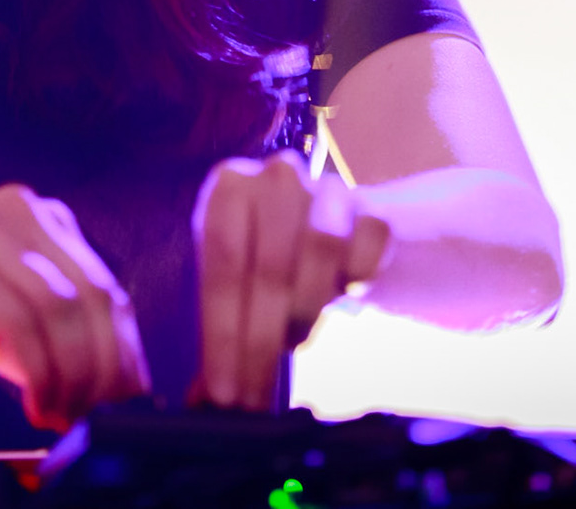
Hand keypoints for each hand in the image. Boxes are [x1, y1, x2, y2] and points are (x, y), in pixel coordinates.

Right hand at [0, 183, 150, 430]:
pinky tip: (36, 401)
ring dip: (72, 374)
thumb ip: (38, 343)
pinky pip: (18, 317)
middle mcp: (25, 214)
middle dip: (105, 367)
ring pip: (63, 308)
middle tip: (99, 416)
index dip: (122, 349)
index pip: (105, 287)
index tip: (123, 400)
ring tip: (61, 414)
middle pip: (95, 295)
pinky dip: (39, 368)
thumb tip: (91, 390)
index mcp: (41, 221)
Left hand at [191, 150, 384, 408]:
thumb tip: (202, 400)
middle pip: (268, 267)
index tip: (223, 390)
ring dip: (305, 310)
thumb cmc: (270, 265)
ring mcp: (326, 187)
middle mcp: (275, 175)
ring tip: (292, 339)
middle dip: (258, 342)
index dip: (222, 334)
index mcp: (228, 189)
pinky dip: (357, 279)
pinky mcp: (373, 207)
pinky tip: (345, 295)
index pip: (221, 266)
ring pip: (320, 252)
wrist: (339, 233)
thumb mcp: (236, 288)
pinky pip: (369, 249)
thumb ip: (220, 335)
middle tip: (253, 396)